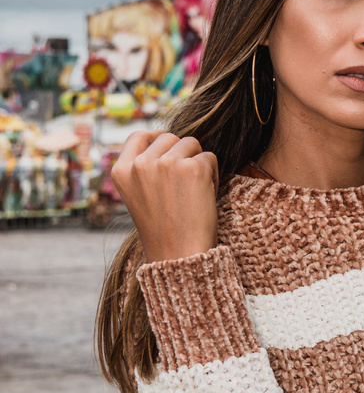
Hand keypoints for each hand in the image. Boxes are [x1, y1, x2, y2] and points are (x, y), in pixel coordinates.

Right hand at [111, 130, 218, 261]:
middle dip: (180, 153)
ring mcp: (166, 164)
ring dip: (197, 162)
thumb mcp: (139, 196)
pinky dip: (213, 174)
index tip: (169, 151)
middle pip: (168, 137)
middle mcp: (141, 164)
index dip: (156, 139)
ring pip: (191, 143)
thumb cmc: (163, 231)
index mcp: (121, 171)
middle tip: (183, 184)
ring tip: (194, 191)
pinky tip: (205, 196)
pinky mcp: (193, 168)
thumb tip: (165, 140)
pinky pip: (209, 157)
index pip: (138, 136)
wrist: (179, 256)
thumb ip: (144, 169)